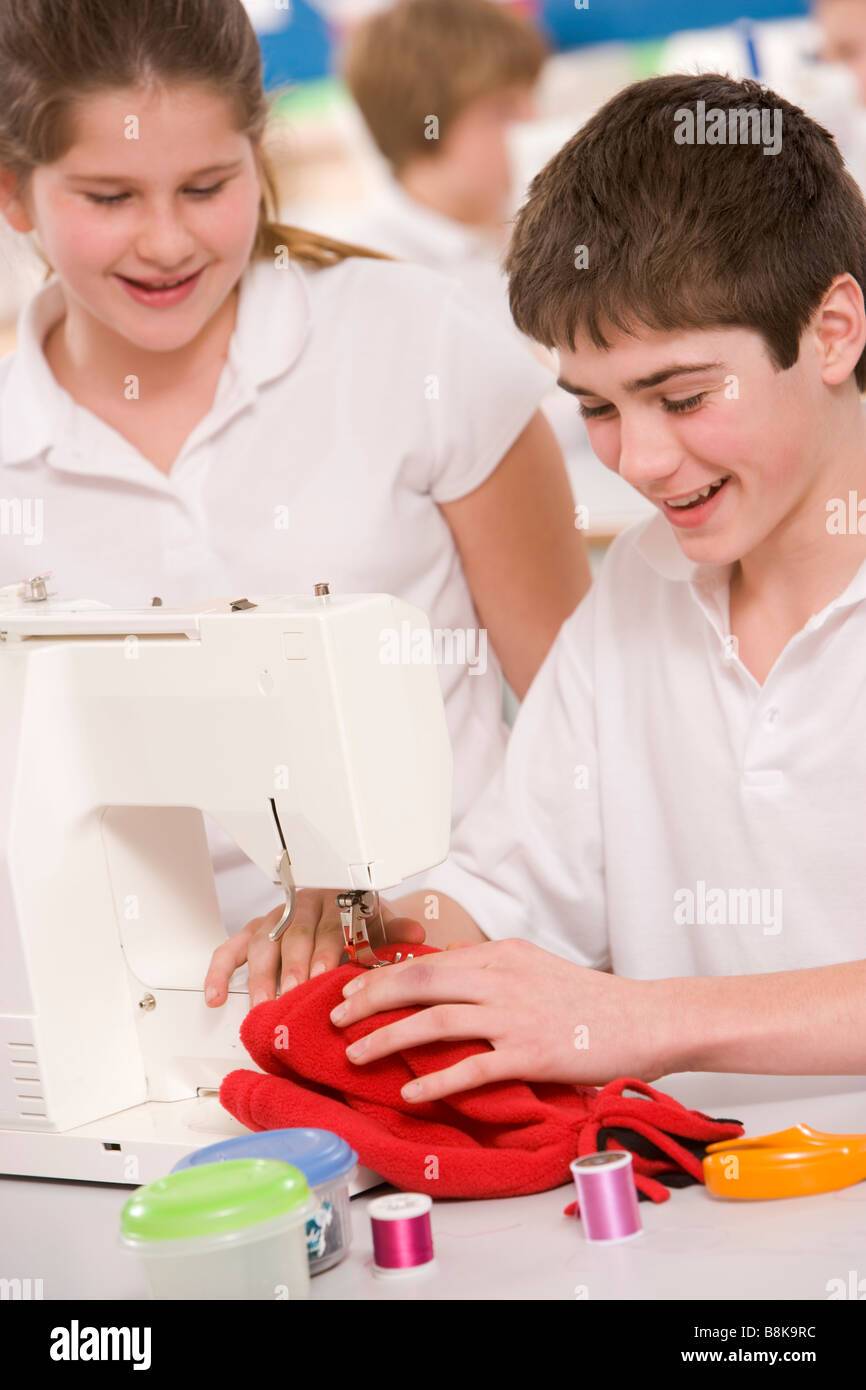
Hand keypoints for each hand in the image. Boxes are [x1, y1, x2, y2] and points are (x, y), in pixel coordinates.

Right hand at [204, 888, 426, 1008]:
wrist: (347, 901)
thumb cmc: (363, 920)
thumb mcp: (383, 922)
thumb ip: (395, 931)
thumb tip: (416, 933)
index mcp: (337, 902)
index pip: (330, 925)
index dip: (326, 950)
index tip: (325, 974)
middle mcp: (303, 907)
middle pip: (293, 935)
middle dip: (292, 966)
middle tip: (293, 993)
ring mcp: (276, 919)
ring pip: (262, 943)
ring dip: (260, 975)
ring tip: (262, 1004)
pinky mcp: (254, 932)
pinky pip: (230, 949)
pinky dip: (219, 971)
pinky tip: (216, 996)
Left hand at [328, 937, 671, 1100]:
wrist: (646, 1019)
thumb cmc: (591, 1001)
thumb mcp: (535, 970)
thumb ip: (491, 974)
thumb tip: (445, 984)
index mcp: (501, 955)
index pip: (428, 961)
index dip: (382, 976)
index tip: (352, 991)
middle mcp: (501, 978)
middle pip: (419, 982)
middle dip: (369, 999)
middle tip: (335, 1018)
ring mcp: (515, 1015)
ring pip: (434, 1020)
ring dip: (387, 1038)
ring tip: (355, 1055)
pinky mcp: (531, 1053)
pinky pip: (471, 1067)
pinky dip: (436, 1080)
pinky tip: (410, 1093)